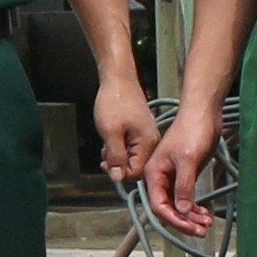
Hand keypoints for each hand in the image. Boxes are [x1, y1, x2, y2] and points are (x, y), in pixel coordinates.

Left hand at [88, 72, 156, 187]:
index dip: (119, 172)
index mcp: (148, 143)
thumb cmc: (115, 100)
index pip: (136, 173)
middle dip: (117, 164)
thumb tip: (118, 177)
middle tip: (105, 154)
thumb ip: (115, 158)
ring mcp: (147, 135)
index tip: (107, 165)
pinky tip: (111, 138)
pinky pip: (130, 147)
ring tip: (107, 143)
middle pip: (135, 167)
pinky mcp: (140, 130)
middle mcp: (152, 141)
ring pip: (131, 157)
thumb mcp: (110, 133)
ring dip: (116, 155)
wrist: (117, 79)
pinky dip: (119, 146)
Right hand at [143, 106, 223, 236]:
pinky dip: (196, 207)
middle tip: (202, 230)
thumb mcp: (187, 160)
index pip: (159, 205)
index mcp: (154, 173)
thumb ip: (184, 186)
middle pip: (168, 209)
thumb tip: (183, 210)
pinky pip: (187, 197)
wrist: (204, 113)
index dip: (174, 220)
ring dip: (192, 217)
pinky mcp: (186, 175)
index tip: (190, 227)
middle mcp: (160, 177)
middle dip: (184, 222)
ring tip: (207, 223)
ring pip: (179, 205)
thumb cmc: (192, 129)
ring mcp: (173, 177)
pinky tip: (205, 213)